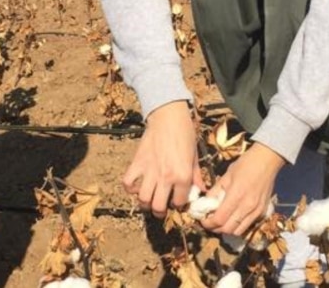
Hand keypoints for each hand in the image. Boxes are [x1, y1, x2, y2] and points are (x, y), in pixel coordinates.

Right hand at [122, 101, 202, 217]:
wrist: (168, 116)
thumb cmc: (184, 133)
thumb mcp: (194, 155)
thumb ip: (196, 175)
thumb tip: (200, 189)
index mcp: (182, 176)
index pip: (179, 202)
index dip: (179, 204)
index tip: (177, 200)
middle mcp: (165, 177)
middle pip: (157, 207)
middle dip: (159, 212)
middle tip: (161, 208)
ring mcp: (149, 171)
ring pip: (142, 199)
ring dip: (145, 202)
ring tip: (149, 199)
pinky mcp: (137, 163)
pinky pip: (128, 182)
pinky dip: (130, 188)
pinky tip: (136, 185)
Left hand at [200, 143, 285, 235]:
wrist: (267, 160)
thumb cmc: (246, 164)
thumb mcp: (227, 175)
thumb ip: (215, 191)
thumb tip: (205, 204)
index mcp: (236, 195)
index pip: (219, 219)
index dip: (208, 223)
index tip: (202, 220)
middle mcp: (248, 206)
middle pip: (228, 229)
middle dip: (215, 228)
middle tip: (209, 221)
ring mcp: (257, 211)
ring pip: (238, 231)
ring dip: (227, 229)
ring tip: (221, 221)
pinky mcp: (263, 212)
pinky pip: (248, 225)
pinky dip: (238, 225)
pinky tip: (234, 217)